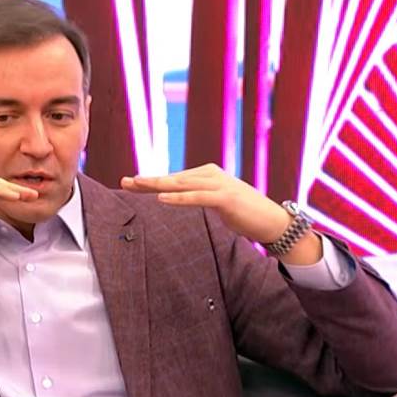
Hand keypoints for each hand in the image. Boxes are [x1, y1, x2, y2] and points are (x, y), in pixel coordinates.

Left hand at [121, 164, 321, 263]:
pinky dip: (179, 197)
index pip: (174, 178)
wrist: (272, 222)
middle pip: (173, 178)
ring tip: (137, 185)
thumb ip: (199, 199)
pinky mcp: (225, 197)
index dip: (151, 181)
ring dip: (158, 185)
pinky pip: (197, 197)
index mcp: (206, 175)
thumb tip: (179, 200)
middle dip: (148, 181)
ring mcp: (218, 184)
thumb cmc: (244, 214)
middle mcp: (210, 175)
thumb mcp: (216, 204)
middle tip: (124, 181)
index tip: (129, 184)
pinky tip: (162, 198)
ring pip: (181, 184)